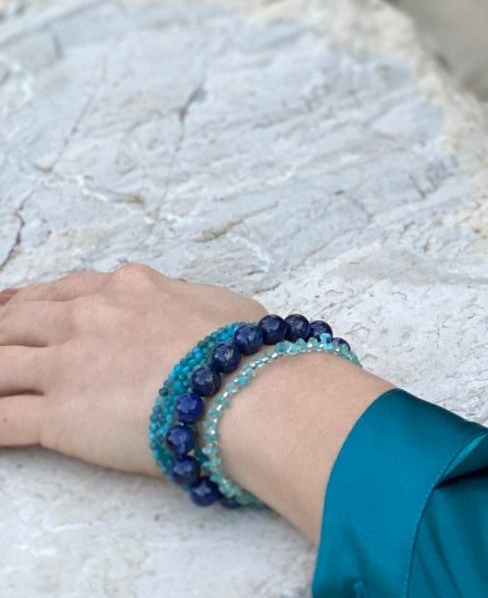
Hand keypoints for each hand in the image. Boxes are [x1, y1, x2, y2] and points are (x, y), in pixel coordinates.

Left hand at [0, 263, 266, 478]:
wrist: (241, 388)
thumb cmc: (244, 349)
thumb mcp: (217, 303)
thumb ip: (185, 299)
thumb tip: (187, 309)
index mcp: (129, 287)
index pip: (65, 289)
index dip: (34, 300)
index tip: (17, 307)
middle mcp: (90, 317)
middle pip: (19, 320)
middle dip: (1, 331)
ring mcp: (69, 365)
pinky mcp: (57, 416)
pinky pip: (0, 420)